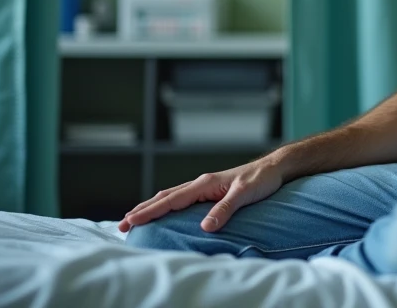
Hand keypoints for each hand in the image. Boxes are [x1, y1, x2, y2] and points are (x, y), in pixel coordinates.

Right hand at [117, 157, 283, 233]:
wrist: (274, 168)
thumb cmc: (261, 180)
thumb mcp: (244, 195)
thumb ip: (225, 209)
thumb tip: (205, 227)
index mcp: (204, 184)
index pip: (171, 200)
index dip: (150, 212)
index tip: (131, 221)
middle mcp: (201, 183)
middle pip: (165, 197)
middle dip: (142, 211)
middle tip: (122, 225)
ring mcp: (204, 186)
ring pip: (170, 196)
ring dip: (151, 207)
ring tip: (134, 218)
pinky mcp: (209, 190)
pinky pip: (181, 198)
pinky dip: (166, 204)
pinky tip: (163, 211)